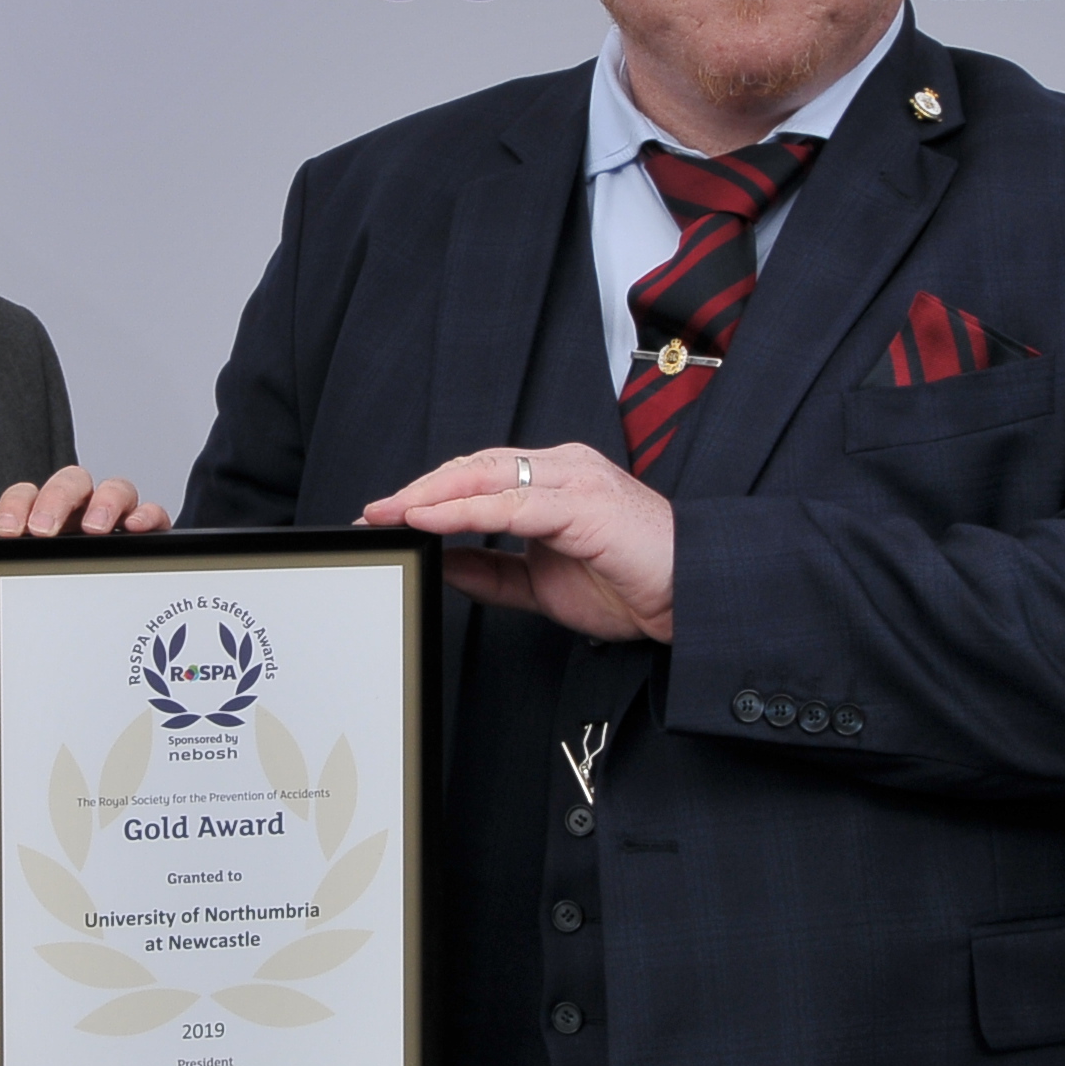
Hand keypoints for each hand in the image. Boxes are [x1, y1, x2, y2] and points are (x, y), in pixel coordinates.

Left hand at [0, 466, 173, 638]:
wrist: (86, 667)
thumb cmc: (46, 631)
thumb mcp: (1, 626)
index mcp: (39, 530)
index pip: (25, 497)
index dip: (16, 505)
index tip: (8, 531)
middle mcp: (77, 521)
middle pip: (70, 482)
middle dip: (56, 499)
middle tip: (45, 530)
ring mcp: (113, 527)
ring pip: (115, 488)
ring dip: (105, 502)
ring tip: (95, 530)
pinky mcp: (147, 543)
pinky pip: (153, 515)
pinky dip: (148, 514)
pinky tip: (136, 530)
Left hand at [364, 445, 673, 643]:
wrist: (690, 598)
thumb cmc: (633, 585)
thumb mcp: (540, 585)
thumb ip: (491, 573)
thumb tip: (442, 562)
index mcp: (554, 481)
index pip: (479, 475)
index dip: (430, 491)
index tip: (387, 513)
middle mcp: (562, 469)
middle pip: (474, 466)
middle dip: (419, 488)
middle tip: (373, 511)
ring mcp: (573, 480)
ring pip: (486, 476)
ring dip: (431, 494)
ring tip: (390, 512)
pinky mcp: (582, 504)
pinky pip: (510, 505)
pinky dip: (463, 511)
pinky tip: (430, 520)